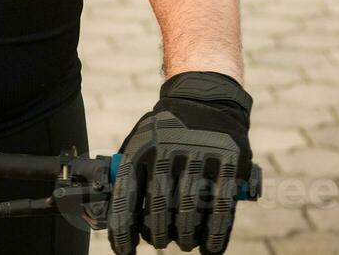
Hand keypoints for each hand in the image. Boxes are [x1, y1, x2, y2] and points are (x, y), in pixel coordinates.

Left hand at [108, 72, 252, 254]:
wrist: (206, 98)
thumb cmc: (167, 130)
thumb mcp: (141, 140)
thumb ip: (127, 173)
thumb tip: (108, 216)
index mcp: (143, 146)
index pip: (127, 194)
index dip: (123, 229)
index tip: (123, 250)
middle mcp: (170, 149)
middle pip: (160, 206)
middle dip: (156, 234)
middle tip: (157, 242)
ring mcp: (202, 154)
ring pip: (190, 210)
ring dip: (186, 236)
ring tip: (183, 242)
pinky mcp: (229, 161)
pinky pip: (222, 207)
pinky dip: (215, 234)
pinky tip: (209, 248)